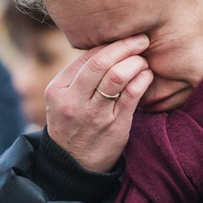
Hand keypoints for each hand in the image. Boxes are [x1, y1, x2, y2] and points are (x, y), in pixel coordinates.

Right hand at [45, 34, 152, 171]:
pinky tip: (146, 75)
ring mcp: (94, 114)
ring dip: (136, 62)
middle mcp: (73, 101)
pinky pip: (133, 94)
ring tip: (143, 59)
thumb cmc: (71, 124)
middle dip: (125, 46)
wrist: (74, 164)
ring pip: (118, 76)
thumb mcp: (61, 99)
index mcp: (57, 89)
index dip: (109, 44)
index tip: (124, 38)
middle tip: (141, 40)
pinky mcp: (115, 125)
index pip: (86, 57)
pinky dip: (143, 79)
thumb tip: (106, 47)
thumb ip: (76, 76)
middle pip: (101, 62)